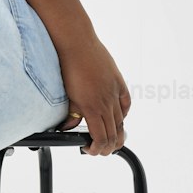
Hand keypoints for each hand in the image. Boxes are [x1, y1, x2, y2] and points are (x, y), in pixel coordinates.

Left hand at [54, 35, 130, 156]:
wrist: (76, 42)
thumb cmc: (68, 67)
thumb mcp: (66, 96)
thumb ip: (71, 115)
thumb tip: (68, 127)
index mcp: (92, 108)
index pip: (101, 138)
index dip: (97, 149)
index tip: (90, 150)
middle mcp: (106, 102)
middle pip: (114, 133)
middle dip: (108, 146)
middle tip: (99, 149)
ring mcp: (114, 91)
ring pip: (121, 120)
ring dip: (116, 133)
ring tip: (110, 139)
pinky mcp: (118, 81)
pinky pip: (126, 103)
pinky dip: (123, 114)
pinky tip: (118, 118)